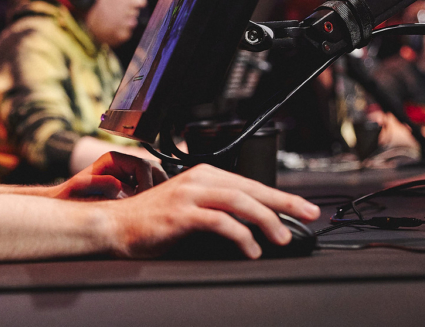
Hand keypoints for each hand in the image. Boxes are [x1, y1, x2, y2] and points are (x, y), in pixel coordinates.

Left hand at [52, 151, 168, 199]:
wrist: (66, 203)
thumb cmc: (70, 194)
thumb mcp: (81, 186)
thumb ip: (100, 183)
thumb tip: (119, 186)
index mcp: (114, 159)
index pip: (143, 165)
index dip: (147, 182)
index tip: (144, 198)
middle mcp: (124, 165)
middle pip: (154, 170)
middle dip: (158, 186)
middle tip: (153, 204)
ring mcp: (130, 177)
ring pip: (156, 180)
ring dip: (157, 193)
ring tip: (150, 208)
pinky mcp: (132, 189)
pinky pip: (150, 191)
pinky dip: (152, 200)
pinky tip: (145, 211)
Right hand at [103, 163, 320, 258]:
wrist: (116, 226)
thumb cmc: (152, 221)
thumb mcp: (189, 208)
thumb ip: (217, 209)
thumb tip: (254, 224)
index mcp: (201, 175)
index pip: (250, 183)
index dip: (280, 195)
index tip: (304, 208)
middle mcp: (197, 180)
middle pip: (250, 188)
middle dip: (284, 202)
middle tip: (308, 215)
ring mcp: (188, 195)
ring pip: (239, 201)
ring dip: (266, 220)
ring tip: (281, 238)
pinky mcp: (180, 214)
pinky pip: (219, 222)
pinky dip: (241, 236)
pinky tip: (250, 249)